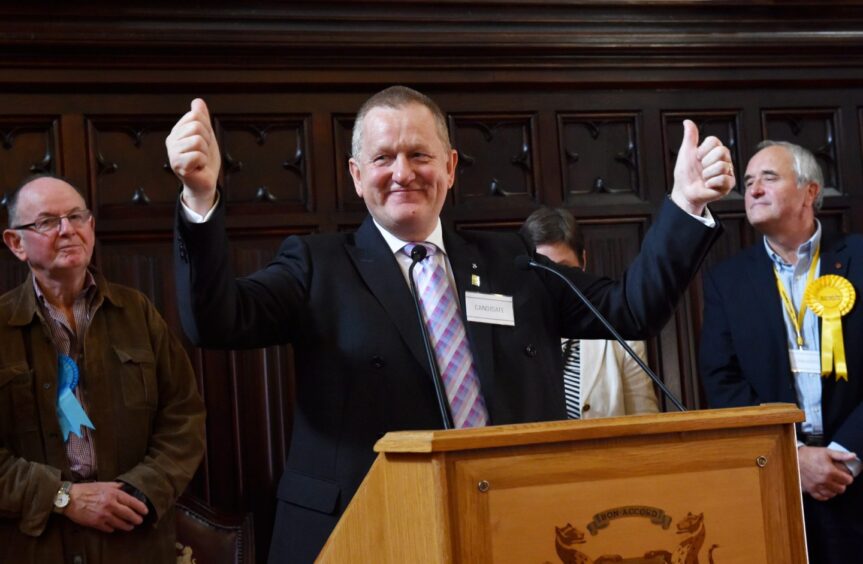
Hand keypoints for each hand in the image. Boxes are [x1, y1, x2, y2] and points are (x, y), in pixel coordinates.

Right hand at [64, 482, 148, 532]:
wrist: (70, 498)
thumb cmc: (86, 490)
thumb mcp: (103, 484)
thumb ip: (116, 486)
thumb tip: (125, 487)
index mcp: (113, 494)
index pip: (131, 501)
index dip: (140, 507)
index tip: (145, 511)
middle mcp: (110, 505)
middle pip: (128, 514)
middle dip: (136, 519)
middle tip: (139, 521)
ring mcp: (103, 515)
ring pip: (119, 523)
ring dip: (126, 526)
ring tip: (130, 526)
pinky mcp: (96, 523)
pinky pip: (108, 528)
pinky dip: (113, 529)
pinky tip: (115, 528)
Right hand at [166, 98, 220, 214]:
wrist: (205, 183)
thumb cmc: (205, 161)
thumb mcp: (207, 136)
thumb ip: (202, 119)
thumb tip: (197, 101)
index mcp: (177, 131)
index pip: (195, 116)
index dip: (207, 129)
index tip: (204, 142)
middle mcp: (171, 141)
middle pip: (196, 126)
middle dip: (207, 140)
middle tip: (202, 153)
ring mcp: (172, 153)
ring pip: (198, 140)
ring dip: (205, 152)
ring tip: (200, 160)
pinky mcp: (177, 165)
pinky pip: (198, 154)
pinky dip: (203, 162)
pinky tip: (198, 168)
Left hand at [670, 119, 735, 215]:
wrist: (684, 192)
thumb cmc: (685, 174)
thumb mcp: (686, 152)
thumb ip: (690, 137)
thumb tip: (687, 122)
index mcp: (715, 150)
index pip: (714, 141)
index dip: (702, 150)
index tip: (697, 157)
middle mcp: (724, 159)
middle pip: (721, 151)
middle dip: (705, 162)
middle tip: (701, 169)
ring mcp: (728, 171)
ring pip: (722, 166)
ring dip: (707, 174)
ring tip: (704, 178)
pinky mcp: (729, 184)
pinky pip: (724, 179)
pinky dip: (712, 183)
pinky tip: (708, 185)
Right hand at [798, 446, 855, 500]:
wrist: (794, 458)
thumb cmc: (809, 455)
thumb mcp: (826, 452)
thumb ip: (841, 455)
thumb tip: (853, 456)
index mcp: (830, 471)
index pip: (847, 480)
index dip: (848, 477)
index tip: (846, 476)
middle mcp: (824, 480)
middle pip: (841, 489)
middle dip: (842, 484)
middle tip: (839, 479)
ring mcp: (817, 486)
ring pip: (832, 494)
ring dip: (834, 490)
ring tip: (832, 484)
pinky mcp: (811, 489)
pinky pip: (822, 497)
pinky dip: (825, 495)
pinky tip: (825, 489)